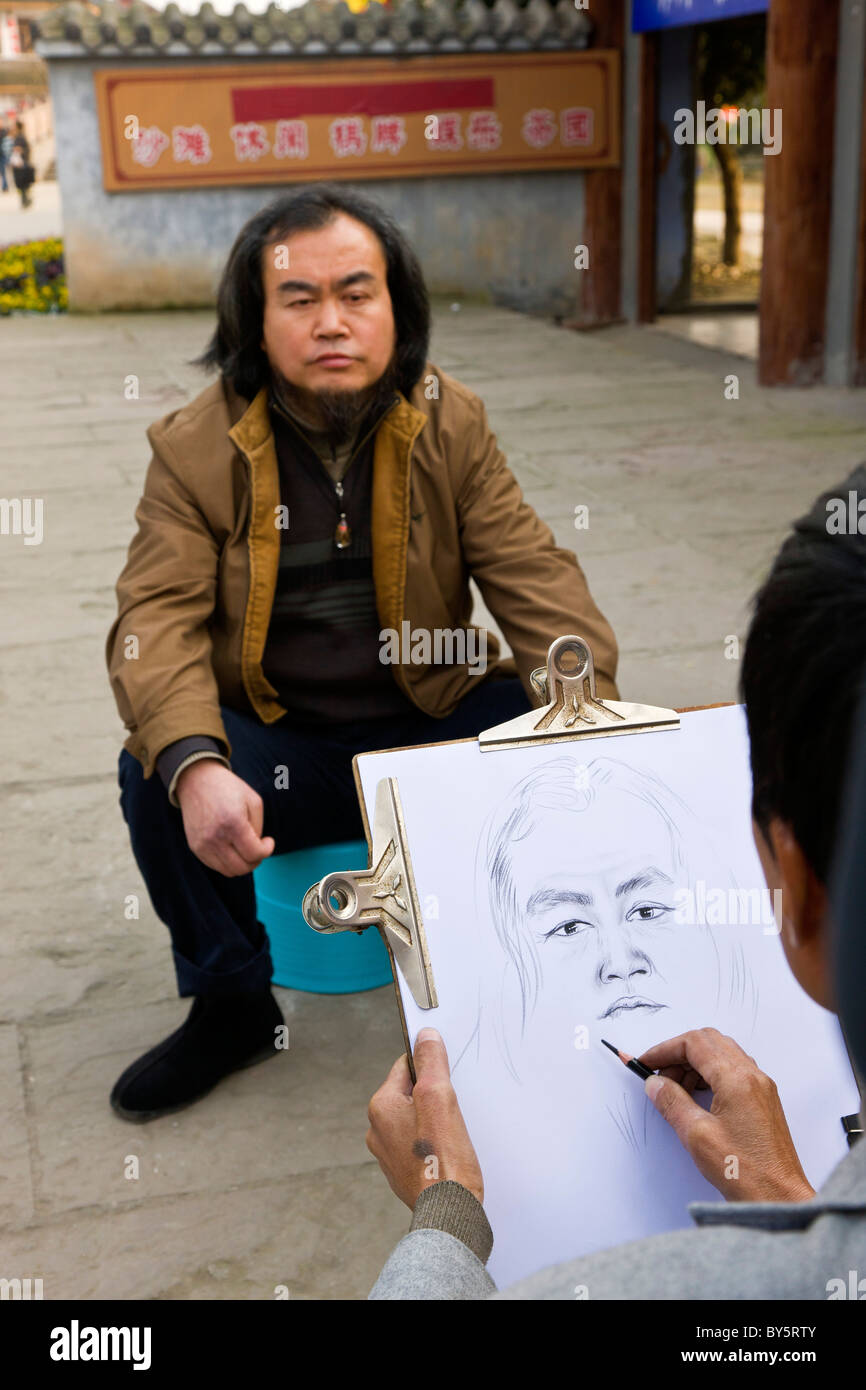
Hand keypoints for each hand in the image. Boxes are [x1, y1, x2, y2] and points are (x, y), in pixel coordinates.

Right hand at [176, 760, 274, 876]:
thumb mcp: (253, 801)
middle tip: (258, 847)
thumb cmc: (228, 788)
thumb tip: (257, 849)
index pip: (254, 853)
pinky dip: (228, 862)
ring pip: (229, 871)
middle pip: (242, 868)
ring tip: (246, 849)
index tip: (268, 841)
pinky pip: (216, 866)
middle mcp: (215, 837)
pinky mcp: (195, 847)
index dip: (267, 850)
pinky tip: (232, 848)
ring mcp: (203, 844)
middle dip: (256, 860)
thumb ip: (258, 828)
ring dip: (242, 864)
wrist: (196, 780)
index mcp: (233, 822)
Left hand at [366, 1027, 484, 1208]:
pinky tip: (447, 1151)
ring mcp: (388, 1154)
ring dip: (433, 1121)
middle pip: (409, 1094)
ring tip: (451, 1133)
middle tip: (453, 1107)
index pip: (405, 1068)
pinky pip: (417, 1144)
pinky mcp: (402, 1172)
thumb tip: (424, 1037)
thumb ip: (430, 1063)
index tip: (446, 1076)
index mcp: (381, 1107)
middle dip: (432, 1096)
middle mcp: (377, 1130)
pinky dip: (432, 1143)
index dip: (428, 1067)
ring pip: (415, 1120)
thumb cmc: (443, 1159)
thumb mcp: (439, 1098)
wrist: (448, 1211)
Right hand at [640, 1027, 814, 1202]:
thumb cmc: (743, 1171)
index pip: (695, 1043)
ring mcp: (761, 1087)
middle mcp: (752, 1076)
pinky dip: (709, 1075)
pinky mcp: (763, 1100)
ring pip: (721, 1054)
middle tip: (658, 1076)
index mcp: (737, 1079)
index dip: (665, 1049)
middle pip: (709, 1042)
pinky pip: (732, 1071)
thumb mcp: (696, 1135)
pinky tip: (696, 1097)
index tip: (645, 1062)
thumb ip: (672, 1102)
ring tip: (675, 1090)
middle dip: (678, 1053)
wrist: (778, 1198)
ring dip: (694, 1064)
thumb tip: (655, 1083)